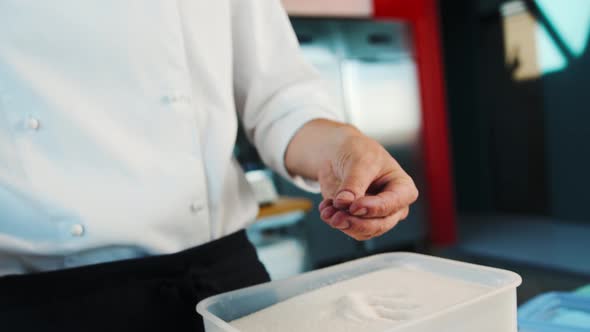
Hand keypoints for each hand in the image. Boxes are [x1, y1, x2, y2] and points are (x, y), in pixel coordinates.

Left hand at [285, 119, 417, 240]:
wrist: (340, 154)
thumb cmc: (358, 152)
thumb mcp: (359, 161)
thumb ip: (353, 183)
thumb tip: (344, 203)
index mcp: (403, 188)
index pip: (393, 204)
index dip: (374, 208)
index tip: (353, 206)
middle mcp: (393, 206)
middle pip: (380, 224)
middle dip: (356, 222)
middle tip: (336, 217)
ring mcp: (376, 216)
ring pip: (364, 231)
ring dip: (343, 223)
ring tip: (326, 211)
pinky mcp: (358, 220)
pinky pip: (349, 228)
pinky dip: (335, 221)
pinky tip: (325, 209)